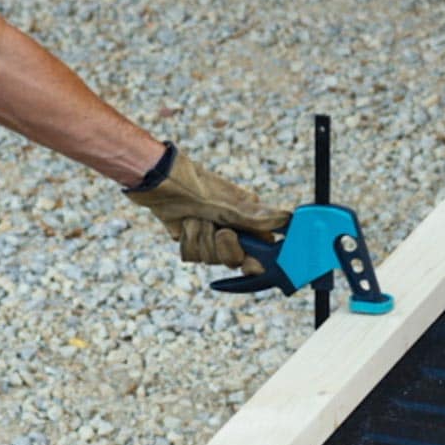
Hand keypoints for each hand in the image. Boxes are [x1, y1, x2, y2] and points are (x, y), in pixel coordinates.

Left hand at [126, 146, 290, 268]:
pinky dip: (185, 241)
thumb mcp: (227, 204)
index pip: (261, 250)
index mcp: (247, 218)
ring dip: (199, 239)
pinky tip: (182, 224)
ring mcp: (210, 234)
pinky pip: (191, 256)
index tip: (248, 264)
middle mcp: (231, 227)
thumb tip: (287, 218)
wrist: (157, 180)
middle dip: (219, 246)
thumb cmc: (193, 184)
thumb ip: (256, 217)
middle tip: (215, 227)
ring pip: (209, 259)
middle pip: (233, 259)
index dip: (255, 260)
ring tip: (194, 217)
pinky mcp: (190, 239)